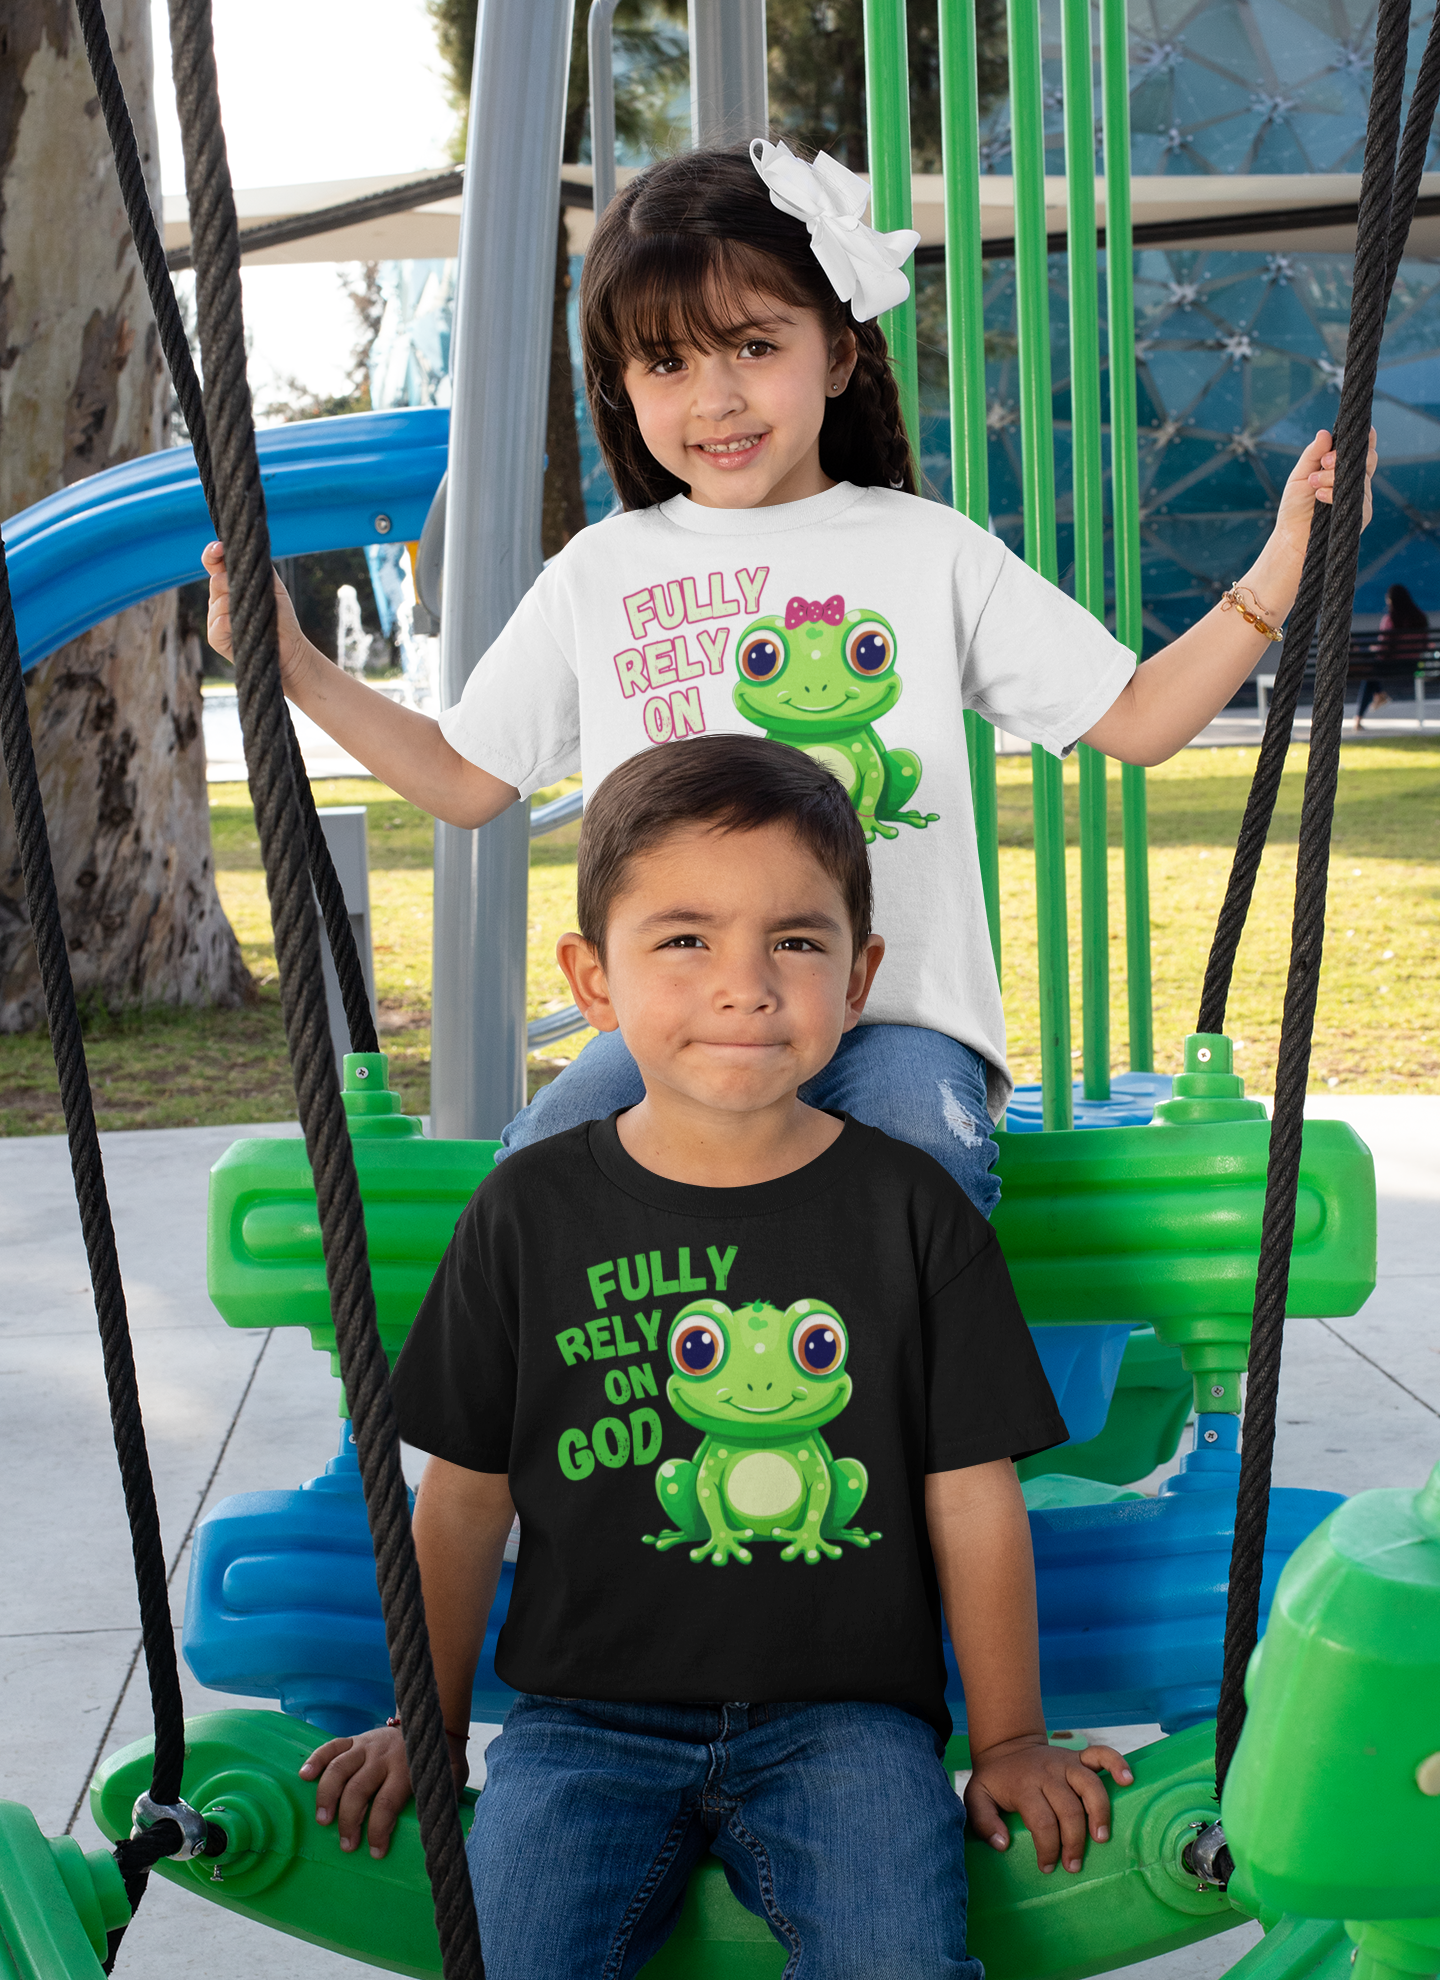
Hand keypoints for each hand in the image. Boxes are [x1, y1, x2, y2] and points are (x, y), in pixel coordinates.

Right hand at [201, 539, 312, 690]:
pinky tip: (239, 624)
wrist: (290, 648)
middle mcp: (218, 600)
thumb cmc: (281, 616)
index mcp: (230, 585)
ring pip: (217, 602)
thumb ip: (260, 567)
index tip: (219, 547)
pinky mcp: (217, 638)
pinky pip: (218, 624)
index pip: (213, 564)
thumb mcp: (273, 586)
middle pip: (215, 581)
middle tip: (250, 591)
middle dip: (230, 581)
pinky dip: (228, 622)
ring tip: (254, 614)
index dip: (212, 554)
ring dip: (236, 604)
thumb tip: (249, 547)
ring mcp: (215, 619)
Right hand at [299, 1723, 459, 1859]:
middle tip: (346, 1845)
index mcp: (406, 1770)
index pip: (387, 1803)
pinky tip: (304, 1776)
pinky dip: (316, 1759)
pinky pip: (332, 1746)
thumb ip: (443, 1800)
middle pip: (358, 1789)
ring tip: (322, 1820)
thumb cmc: (436, 1762)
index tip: (376, 1853)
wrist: (429, 1722)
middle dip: (349, 1820)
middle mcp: (384, 1757)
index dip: (379, 1830)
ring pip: (340, 1768)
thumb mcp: (448, 1779)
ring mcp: (367, 1745)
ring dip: (327, 1795)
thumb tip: (440, 1832)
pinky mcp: (356, 1738)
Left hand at [965, 1733, 1132, 1874]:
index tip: (1048, 1867)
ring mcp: (1066, 1763)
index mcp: (1024, 1786)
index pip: (1042, 1821)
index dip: (1048, 1848)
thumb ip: (984, 1822)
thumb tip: (1003, 1845)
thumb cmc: (995, 1779)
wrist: (1007, 1745)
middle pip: (1068, 1810)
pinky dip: (1117, 1764)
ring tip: (1101, 1838)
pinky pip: (1102, 1754)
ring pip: (1089, 1786)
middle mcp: (1048, 1774)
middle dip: (1074, 1842)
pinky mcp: (1078, 1757)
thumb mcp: (977, 1797)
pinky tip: (1127, 1781)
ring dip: (1099, 1813)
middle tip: (1073, 1865)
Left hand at [1271, 427, 1377, 563]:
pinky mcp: (1361, 516)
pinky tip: (1320, 496)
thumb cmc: (1296, 506)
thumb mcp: (1300, 475)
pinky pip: (1358, 499)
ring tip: (1313, 482)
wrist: (1291, 538)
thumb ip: (1312, 454)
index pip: (1361, 449)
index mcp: (1344, 468)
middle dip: (1345, 456)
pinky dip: (1336, 494)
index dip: (1365, 438)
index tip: (1360, 430)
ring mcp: (1360, 498)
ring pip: (1359, 477)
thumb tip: (1324, 433)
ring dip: (1333, 477)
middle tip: (1324, 461)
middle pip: (1368, 458)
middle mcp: (1356, 481)